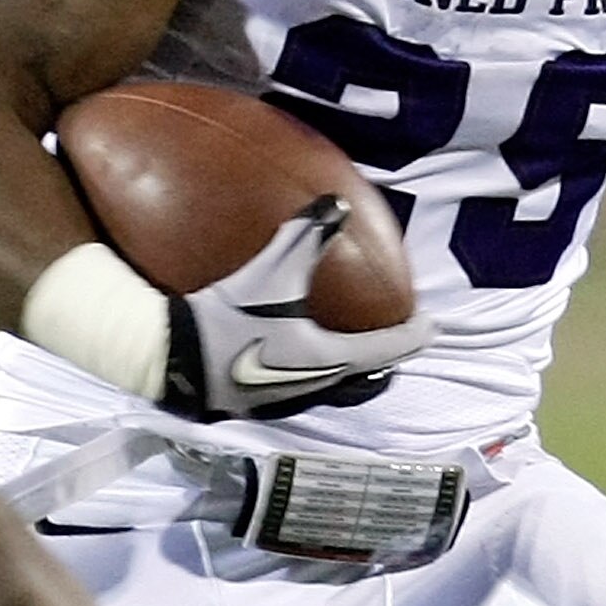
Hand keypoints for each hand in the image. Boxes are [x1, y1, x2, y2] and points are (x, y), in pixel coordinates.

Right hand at [163, 199, 433, 418]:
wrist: (175, 359)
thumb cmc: (229, 321)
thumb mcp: (271, 273)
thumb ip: (306, 237)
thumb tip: (338, 204)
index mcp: (330, 359)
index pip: (388, 349)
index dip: (413, 335)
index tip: (429, 325)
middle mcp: (316, 386)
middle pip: (365, 375)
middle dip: (384, 356)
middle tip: (393, 336)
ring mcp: (287, 400)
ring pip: (335, 384)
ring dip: (350, 365)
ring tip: (352, 342)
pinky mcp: (259, 401)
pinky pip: (304, 385)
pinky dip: (317, 368)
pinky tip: (296, 349)